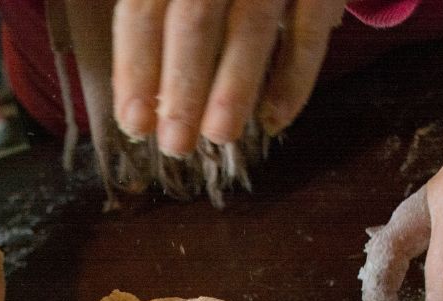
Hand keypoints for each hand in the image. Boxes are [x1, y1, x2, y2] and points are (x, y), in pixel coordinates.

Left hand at [112, 0, 346, 155]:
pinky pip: (308, 32)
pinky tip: (275, 120)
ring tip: (218, 135)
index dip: (135, 69)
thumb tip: (138, 109)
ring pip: (249, 25)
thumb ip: (157, 28)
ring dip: (233, 88)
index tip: (134, 124)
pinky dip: (293, 79)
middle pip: (194, 19)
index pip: (143, 11)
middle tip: (175, 145)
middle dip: (182, 87)